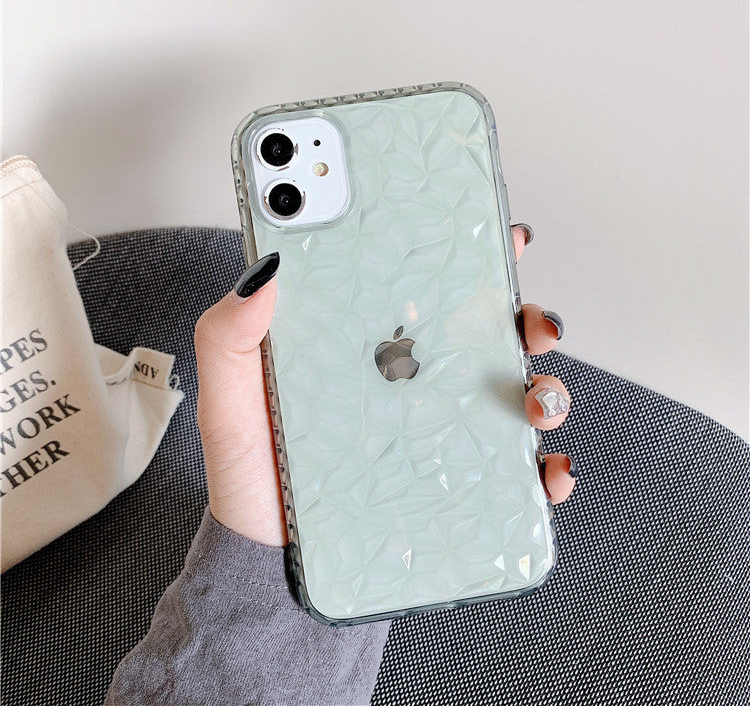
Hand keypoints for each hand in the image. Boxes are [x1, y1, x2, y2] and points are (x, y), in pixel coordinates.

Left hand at [194, 226, 574, 546]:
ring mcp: (437, 437)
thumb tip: (267, 266)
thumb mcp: (229, 401)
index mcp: (368, 350)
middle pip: (487, 339)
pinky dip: (545, 471)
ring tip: (536, 404)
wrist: (269, 559)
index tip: (503, 239)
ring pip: (514, 398)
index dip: (471, 261)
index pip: (425, 294)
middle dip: (528, 321)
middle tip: (533, 324)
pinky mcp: (453, 488)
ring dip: (547, 391)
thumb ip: (229, 336)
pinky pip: (514, 474)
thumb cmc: (253, 476)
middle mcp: (412, 386)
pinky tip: (545, 472)